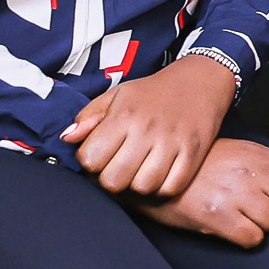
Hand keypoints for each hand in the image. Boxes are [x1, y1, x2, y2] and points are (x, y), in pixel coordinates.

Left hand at [61, 55, 240, 199]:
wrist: (201, 81)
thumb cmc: (153, 91)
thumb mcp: (117, 95)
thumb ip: (89, 116)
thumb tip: (68, 138)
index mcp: (123, 115)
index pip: (90, 159)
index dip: (91, 161)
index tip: (101, 154)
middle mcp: (147, 129)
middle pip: (114, 180)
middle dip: (112, 178)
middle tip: (120, 166)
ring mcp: (172, 142)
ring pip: (142, 187)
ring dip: (138, 184)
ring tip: (140, 171)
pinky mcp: (194, 153)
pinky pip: (171, 187)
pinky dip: (163, 187)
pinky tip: (161, 174)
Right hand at [136, 137, 268, 247]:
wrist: (157, 171)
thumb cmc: (201, 164)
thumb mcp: (242, 153)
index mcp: (257, 154)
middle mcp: (250, 172)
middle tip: (261, 208)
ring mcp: (235, 195)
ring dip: (265, 225)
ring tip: (247, 218)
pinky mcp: (218, 217)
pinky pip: (253, 238)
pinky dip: (248, 239)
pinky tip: (235, 229)